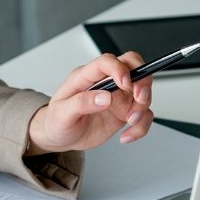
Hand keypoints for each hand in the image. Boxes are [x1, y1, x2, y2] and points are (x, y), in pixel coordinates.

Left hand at [26, 52, 153, 153]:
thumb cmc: (56, 121)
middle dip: (142, 80)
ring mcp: (117, 97)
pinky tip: (127, 135)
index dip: (119, 69)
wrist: (59, 137)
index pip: (107, 62)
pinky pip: (143, 115)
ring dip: (142, 107)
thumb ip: (82, 103)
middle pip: (133, 66)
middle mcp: (105, 83)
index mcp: (86, 76)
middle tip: (139, 98)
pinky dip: (141, 126)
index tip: (125, 83)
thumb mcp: (62, 113)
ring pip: (142, 91)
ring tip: (130, 122)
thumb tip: (104, 97)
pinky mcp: (124, 112)